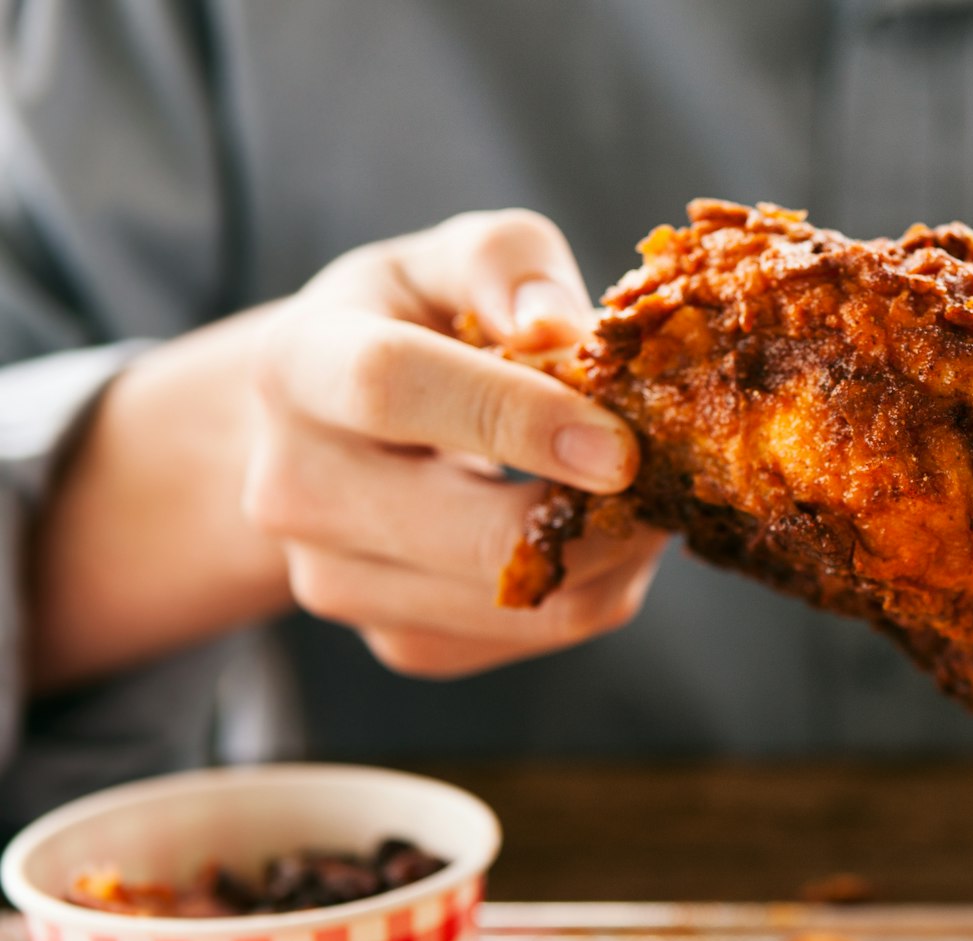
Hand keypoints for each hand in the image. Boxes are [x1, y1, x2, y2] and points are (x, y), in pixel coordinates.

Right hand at [241, 209, 661, 676]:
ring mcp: (336, 580)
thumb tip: (562, 328)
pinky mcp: (397, 640)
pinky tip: (596, 535)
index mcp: (299, 364)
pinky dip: (591, 591)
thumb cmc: (409, 325)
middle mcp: (295, 487)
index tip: (621, 446)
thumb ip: (507, 264)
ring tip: (638, 495)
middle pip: (469, 536)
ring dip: (610, 555)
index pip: (393, 388)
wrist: (327, 429)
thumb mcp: (449, 261)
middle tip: (670, 475)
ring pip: (518, 602)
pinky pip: (527, 639)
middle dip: (596, 515)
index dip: (516, 416)